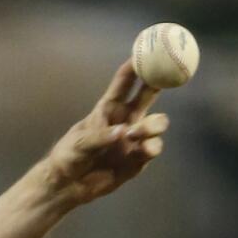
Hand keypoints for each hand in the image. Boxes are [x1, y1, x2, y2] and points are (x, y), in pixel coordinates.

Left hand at [45, 59, 170, 205]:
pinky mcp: (137, 159)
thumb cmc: (68, 157)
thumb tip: (124, 132)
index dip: (135, 66)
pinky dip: (151, 147)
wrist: (67, 185)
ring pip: (157, 123)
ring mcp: (133, 139)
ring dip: (152, 126)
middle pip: (149, 95)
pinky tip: (144, 150)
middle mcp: (125, 120)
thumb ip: (101, 137)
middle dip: (160, 82)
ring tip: (135, 134)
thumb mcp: (79, 144)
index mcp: (108, 110)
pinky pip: (153, 148)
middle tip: (170, 73)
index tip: (145, 51)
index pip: (124, 83)